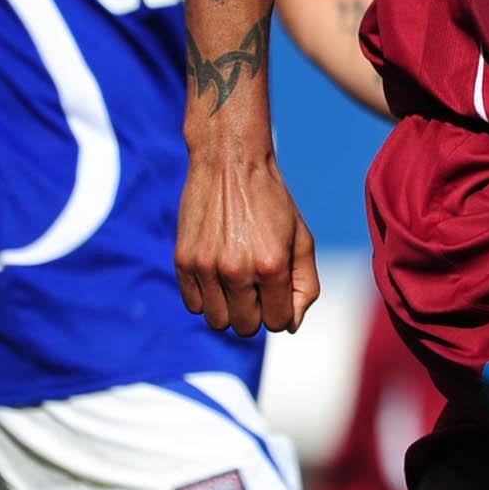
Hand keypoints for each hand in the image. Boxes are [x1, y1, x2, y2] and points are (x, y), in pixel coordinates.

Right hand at [175, 147, 319, 335]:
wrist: (230, 163)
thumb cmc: (272, 202)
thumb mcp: (302, 239)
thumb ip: (305, 285)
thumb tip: (292, 325)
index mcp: (271, 265)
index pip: (279, 321)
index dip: (283, 312)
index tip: (279, 291)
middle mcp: (236, 269)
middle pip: (247, 326)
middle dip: (257, 313)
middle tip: (258, 285)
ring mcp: (206, 267)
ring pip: (218, 321)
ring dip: (230, 308)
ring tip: (237, 280)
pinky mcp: (183, 261)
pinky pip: (194, 305)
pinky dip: (207, 298)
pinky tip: (218, 274)